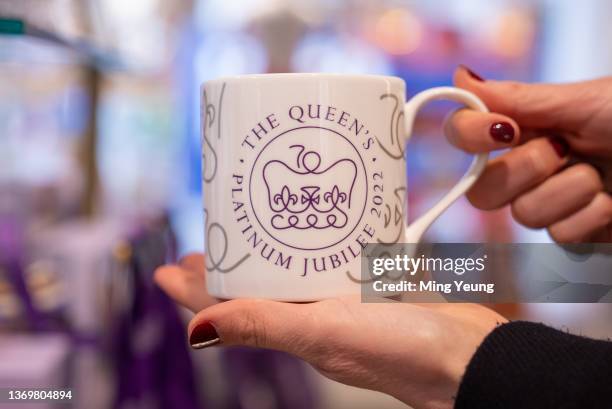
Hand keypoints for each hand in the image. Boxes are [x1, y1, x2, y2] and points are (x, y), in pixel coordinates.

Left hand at [155, 253, 506, 408]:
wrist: (473, 355)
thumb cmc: (403, 351)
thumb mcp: (327, 334)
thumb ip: (266, 326)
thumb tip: (196, 330)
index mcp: (295, 332)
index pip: (230, 309)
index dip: (197, 289)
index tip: (170, 264)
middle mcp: (314, 319)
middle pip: (256, 288)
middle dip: (229, 263)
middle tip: (210, 232)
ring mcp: (343, 303)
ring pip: (294, 273)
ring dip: (270, 250)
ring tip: (253, 222)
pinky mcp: (372, 286)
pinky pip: (333, 260)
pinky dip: (317, 242)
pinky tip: (317, 222)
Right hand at [445, 66, 611, 241]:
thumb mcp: (586, 101)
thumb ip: (520, 99)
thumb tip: (461, 79)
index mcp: (526, 127)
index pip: (464, 134)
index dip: (469, 134)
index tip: (503, 130)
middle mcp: (529, 166)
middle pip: (481, 189)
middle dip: (524, 170)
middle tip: (563, 150)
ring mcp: (550, 202)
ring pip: (523, 215)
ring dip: (570, 191)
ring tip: (602, 174)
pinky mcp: (575, 232)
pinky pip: (560, 237)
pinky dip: (592, 217)